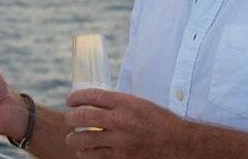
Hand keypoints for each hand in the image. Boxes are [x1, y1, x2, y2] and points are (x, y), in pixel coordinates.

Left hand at [64, 89, 188, 158]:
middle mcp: (120, 121)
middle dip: (70, 119)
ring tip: (72, 139)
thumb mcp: (141, 104)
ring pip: (83, 140)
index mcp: (126, 103)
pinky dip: (86, 154)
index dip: (76, 97)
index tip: (69, 100)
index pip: (92, 96)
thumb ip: (119, 103)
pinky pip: (94, 157)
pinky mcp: (121, 158)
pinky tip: (84, 152)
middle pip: (81, 117)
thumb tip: (97, 102)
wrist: (178, 144)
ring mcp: (119, 142)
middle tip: (68, 121)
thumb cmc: (160, 122)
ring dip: (73, 139)